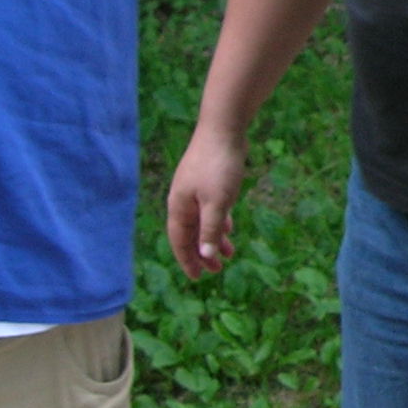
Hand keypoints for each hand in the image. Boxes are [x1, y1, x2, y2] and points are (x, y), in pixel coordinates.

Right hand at [166, 128, 243, 280]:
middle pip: (191, 234)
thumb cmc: (218, 166)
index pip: (179, 241)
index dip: (188, 260)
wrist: (224, 129)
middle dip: (203, 253)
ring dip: (214, 238)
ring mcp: (195, 190)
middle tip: (217, 270)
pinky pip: (211, 209)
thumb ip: (211, 230)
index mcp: (179, 207)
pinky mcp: (209, 182)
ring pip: (203, 222)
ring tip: (229, 254)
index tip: (198, 278)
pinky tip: (229, 227)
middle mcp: (183, 201)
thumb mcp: (216, 203)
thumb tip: (206, 256)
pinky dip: (219, 221)